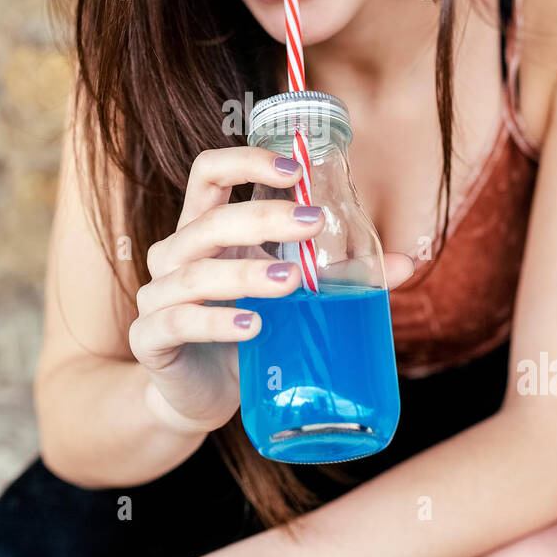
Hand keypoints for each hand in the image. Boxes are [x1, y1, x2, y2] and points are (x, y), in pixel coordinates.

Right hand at [129, 146, 324, 431]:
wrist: (202, 396)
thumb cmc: (248, 333)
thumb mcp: (290, 297)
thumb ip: (340, 277)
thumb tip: (406, 264)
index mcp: (203, 229)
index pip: (208, 173)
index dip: (245, 160)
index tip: (294, 168)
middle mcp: (174, 254)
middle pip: (211, 221)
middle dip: (264, 218)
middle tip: (314, 222)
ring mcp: (157, 296)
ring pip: (196, 273)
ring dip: (247, 274)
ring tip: (292, 281)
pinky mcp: (149, 339)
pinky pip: (178, 323)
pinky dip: (217, 323)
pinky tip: (254, 326)